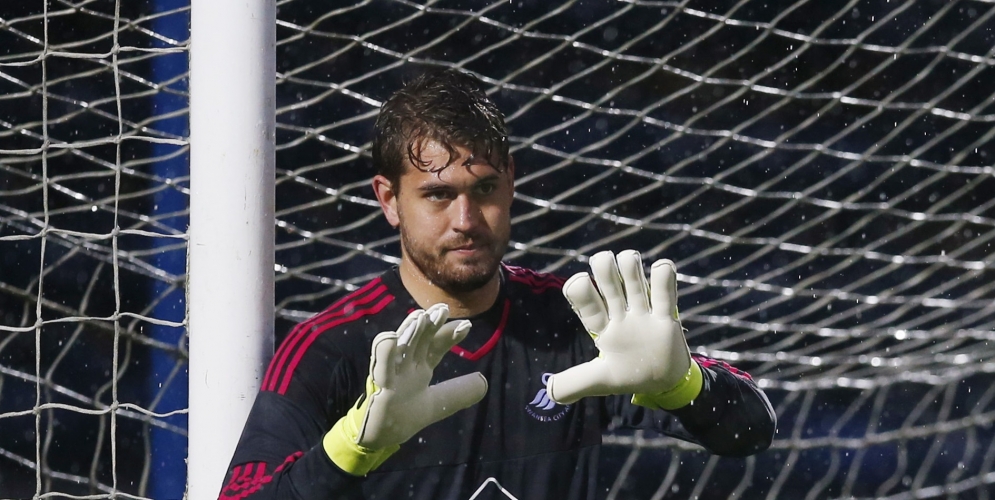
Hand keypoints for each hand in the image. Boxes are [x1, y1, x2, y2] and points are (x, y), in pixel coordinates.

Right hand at [324, 304, 487, 474]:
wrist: (380, 437)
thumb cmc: (404, 415)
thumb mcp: (438, 404)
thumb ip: (458, 393)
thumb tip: (484, 382)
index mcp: (419, 365)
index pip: (436, 345)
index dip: (450, 335)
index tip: (467, 325)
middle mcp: (406, 363)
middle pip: (419, 339)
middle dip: (430, 324)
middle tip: (443, 309)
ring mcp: (392, 372)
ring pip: (400, 346)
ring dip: (409, 331)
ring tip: (421, 316)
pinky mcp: (379, 386)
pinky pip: (381, 367)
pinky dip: (384, 353)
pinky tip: (391, 338)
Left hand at [546, 250, 700, 408]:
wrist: (665, 384)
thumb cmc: (629, 376)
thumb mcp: (601, 381)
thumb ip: (575, 383)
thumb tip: (549, 391)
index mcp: (601, 326)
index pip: (584, 300)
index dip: (579, 289)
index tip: (579, 284)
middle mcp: (619, 313)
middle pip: (607, 279)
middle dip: (604, 267)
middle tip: (605, 265)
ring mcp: (642, 312)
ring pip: (633, 276)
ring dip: (630, 264)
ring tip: (631, 264)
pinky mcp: (666, 315)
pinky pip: (664, 290)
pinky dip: (664, 275)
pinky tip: (662, 269)